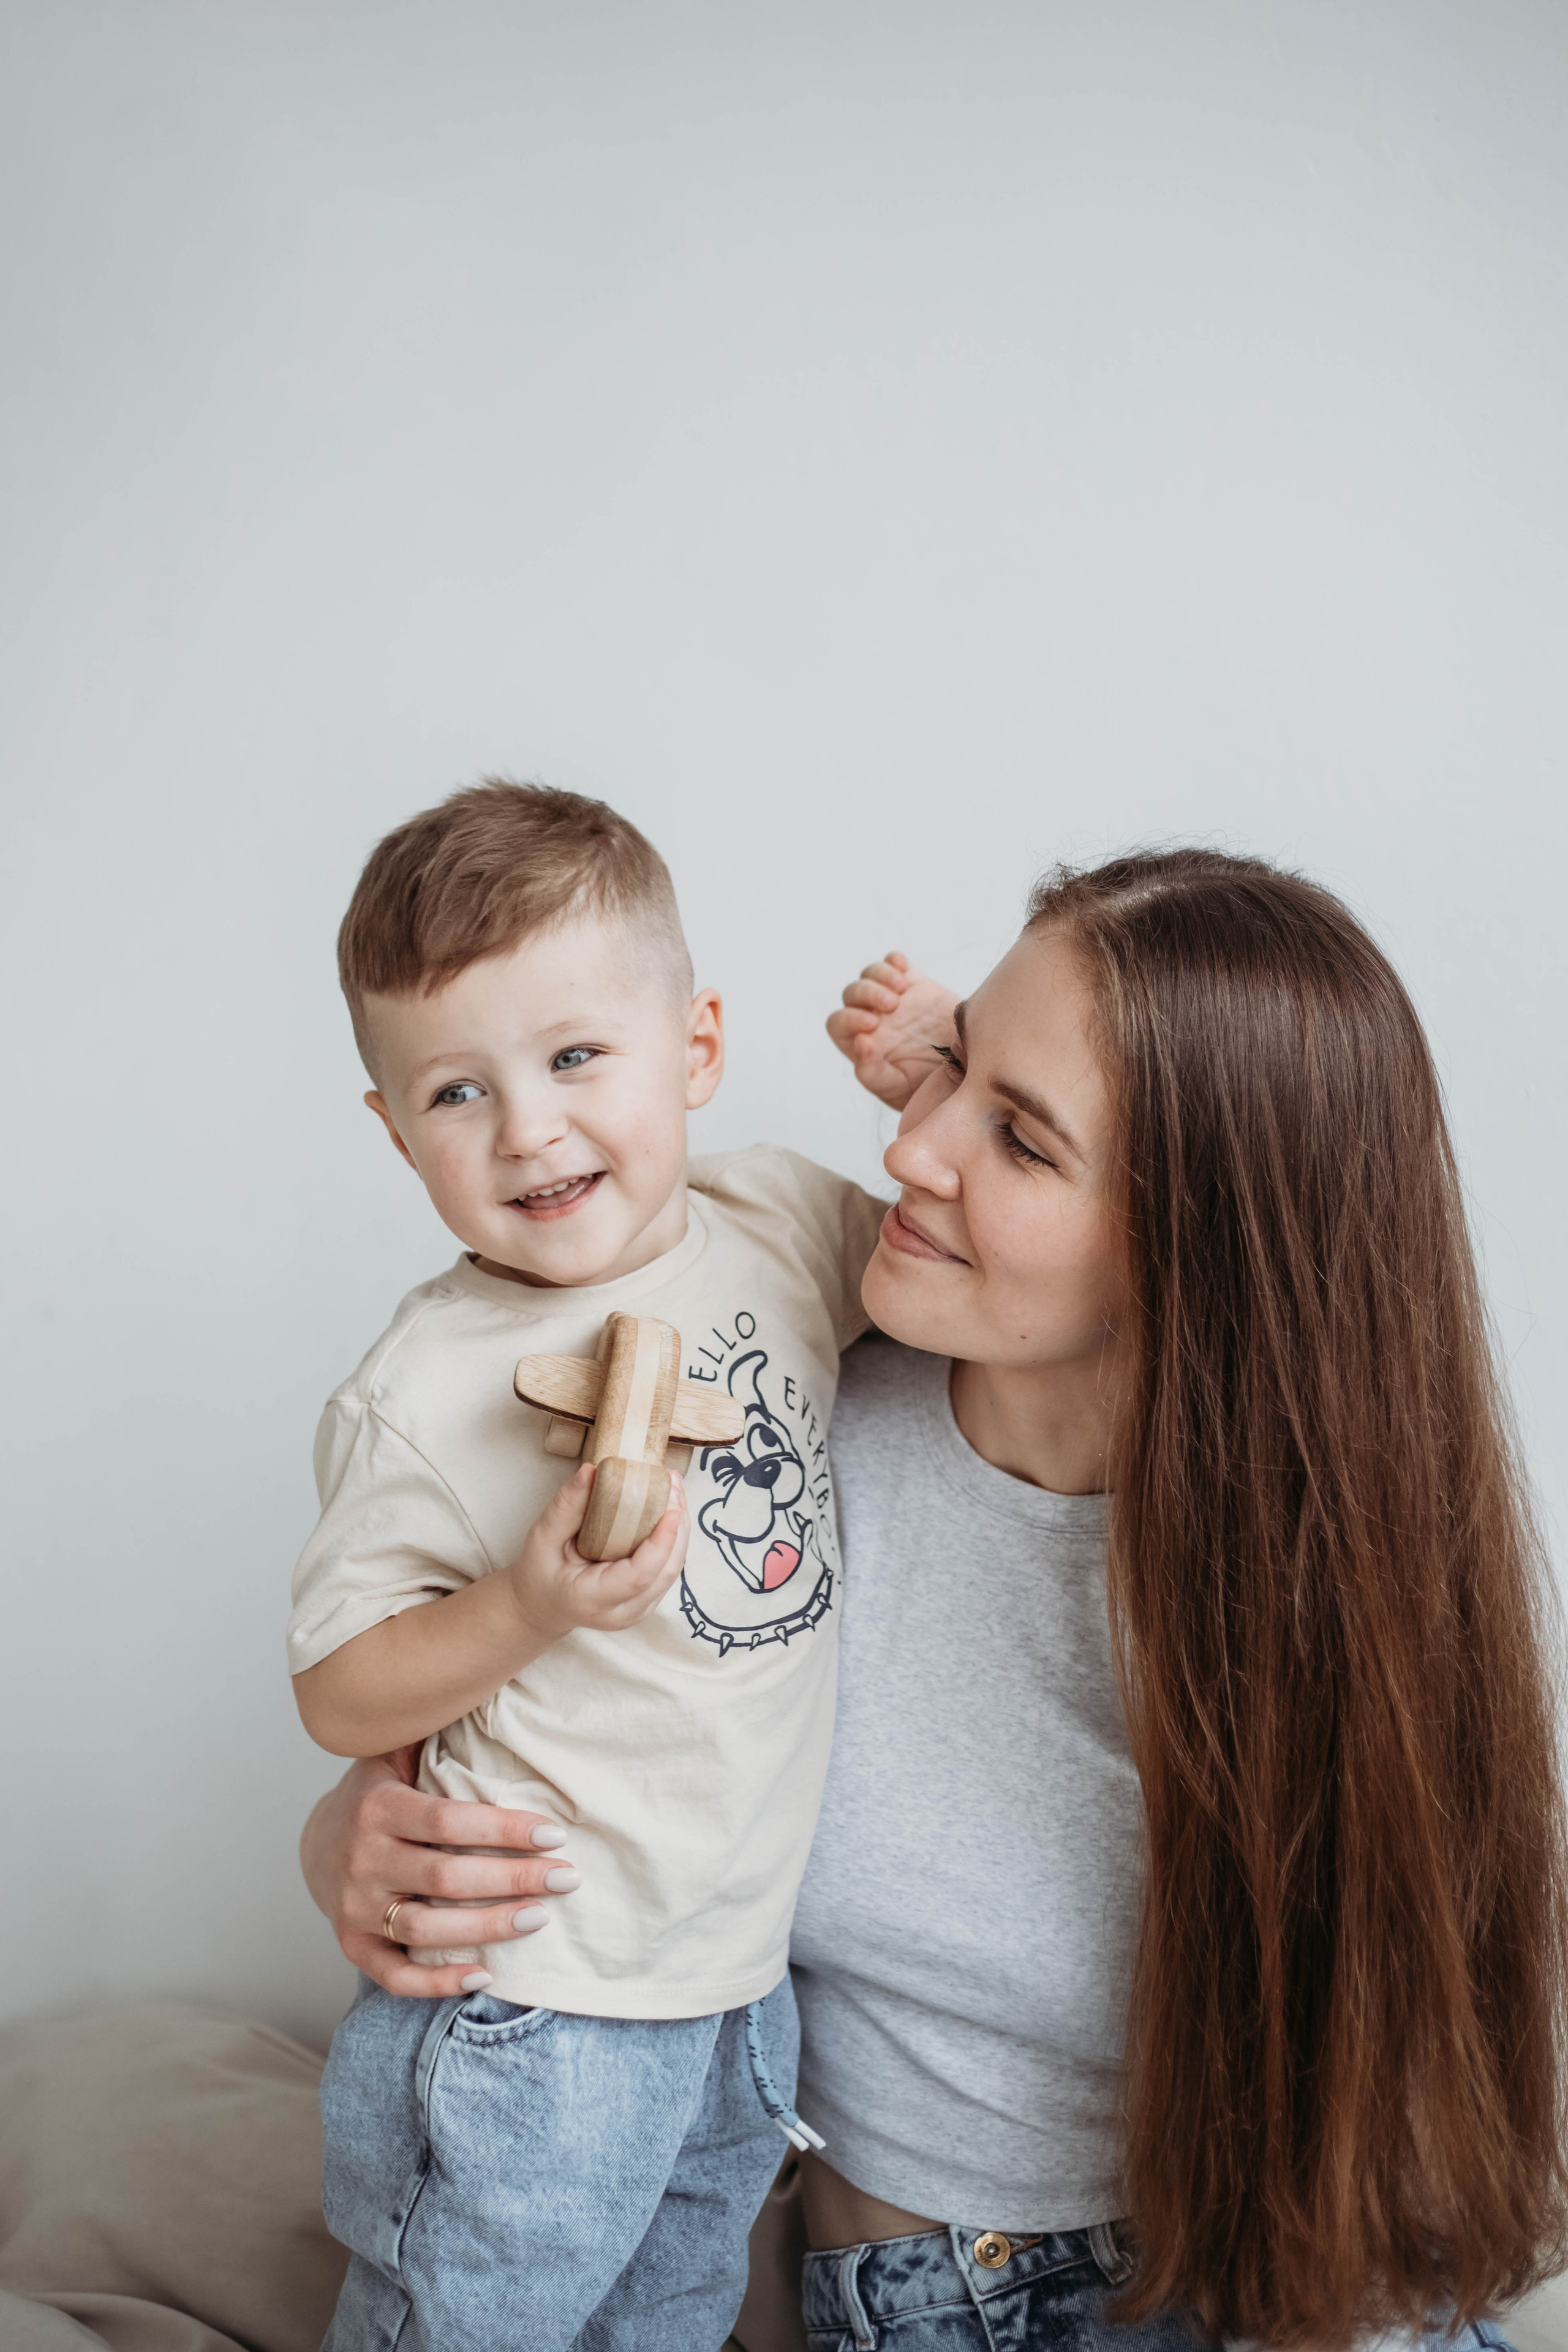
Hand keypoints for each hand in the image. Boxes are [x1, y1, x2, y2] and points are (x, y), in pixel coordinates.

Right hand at [299, 1751, 581, 1998]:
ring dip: (486, 1928)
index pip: (449, 1821)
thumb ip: (432, 1731)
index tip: (555, 1834)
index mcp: (378, 1807)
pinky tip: (485, 1975)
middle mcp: (362, 1859)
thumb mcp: (395, 1753)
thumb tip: (485, 1683)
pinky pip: (395, 1975)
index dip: (504, 1829)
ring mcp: (354, 1908)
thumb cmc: (379, 1792)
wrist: (317, 1841)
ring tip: (538, 1917)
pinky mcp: (352, 1946)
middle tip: (567, 1879)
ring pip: (424, 1929)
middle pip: (445, 1878)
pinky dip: (437, 1982)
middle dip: (512, 1879)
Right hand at [506, 1461, 688, 1641]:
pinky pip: (668, 1567)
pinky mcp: (647, 1599)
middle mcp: (623, 1612)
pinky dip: (673, 1536)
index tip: (672, 1509)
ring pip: (672, 1569)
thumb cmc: (540, 1571)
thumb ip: (567, 1505)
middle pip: (664, 1571)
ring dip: (680, 1527)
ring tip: (674, 1487)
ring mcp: (639, 1610)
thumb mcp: (543, 1536)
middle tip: (672, 1482)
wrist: (543, 1604)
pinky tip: (669, 1506)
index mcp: (592, 1599)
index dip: (660, 1543)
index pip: (638, 1575)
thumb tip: (591, 1470)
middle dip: (677, 1526)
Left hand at [826, 951, 959, 1109]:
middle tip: (892, 1005)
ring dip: (881, 975)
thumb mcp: (896, 1087)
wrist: (960, 1070)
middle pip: (852, 993)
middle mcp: (870, 1016)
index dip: (849, 1019)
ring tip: (902, 989)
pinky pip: (893, 962)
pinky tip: (903, 969)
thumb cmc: (921, 1085)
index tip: (873, 1025)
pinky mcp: (912, 983)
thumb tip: (860, 1042)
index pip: (838, 1023)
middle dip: (867, 993)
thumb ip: (872, 1072)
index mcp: (858, 1041)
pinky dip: (894, 960)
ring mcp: (891, 997)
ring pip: (870, 974)